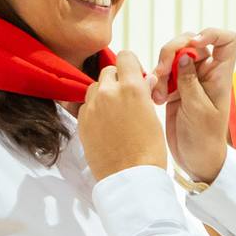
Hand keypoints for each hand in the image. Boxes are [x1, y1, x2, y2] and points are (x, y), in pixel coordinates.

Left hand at [77, 51, 165, 181]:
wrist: (130, 177)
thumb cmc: (148, 150)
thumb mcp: (153, 116)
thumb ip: (144, 93)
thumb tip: (144, 79)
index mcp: (132, 88)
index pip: (125, 57)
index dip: (131, 65)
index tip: (135, 76)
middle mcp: (108, 92)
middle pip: (109, 71)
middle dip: (118, 80)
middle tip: (127, 98)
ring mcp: (92, 106)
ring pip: (95, 87)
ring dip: (104, 94)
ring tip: (115, 113)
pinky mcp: (82, 120)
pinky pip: (86, 105)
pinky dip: (95, 110)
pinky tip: (105, 126)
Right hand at [154, 29, 235, 182]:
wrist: (196, 159)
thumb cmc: (205, 138)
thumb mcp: (198, 110)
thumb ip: (190, 81)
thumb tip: (184, 56)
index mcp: (220, 75)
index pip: (226, 40)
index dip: (211, 34)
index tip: (194, 44)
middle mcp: (206, 73)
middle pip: (190, 43)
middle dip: (172, 52)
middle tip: (161, 72)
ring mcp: (190, 80)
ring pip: (172, 57)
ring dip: (161, 70)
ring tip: (158, 93)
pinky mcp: (175, 88)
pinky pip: (162, 74)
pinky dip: (155, 82)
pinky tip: (156, 99)